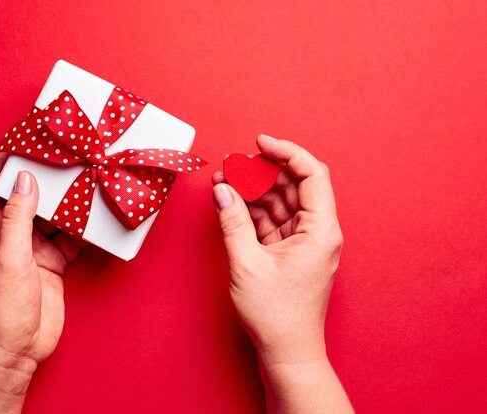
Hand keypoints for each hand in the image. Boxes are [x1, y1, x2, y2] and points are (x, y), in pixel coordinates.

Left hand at [0, 154, 81, 412]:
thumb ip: (18, 217)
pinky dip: (81, 227)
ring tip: (85, 180)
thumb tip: (27, 179)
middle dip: (44, 175)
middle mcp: (7, 232)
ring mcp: (31, 247)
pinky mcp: (51, 262)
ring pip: (50, 212)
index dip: (6, 159)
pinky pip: (68, 236)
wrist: (16, 350)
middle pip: (25, 192)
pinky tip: (95, 217)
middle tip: (67, 157)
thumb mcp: (9, 258)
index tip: (29, 142)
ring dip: (66, 200)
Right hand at [212, 135, 342, 366]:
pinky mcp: (290, 251)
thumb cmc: (278, 317)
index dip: (286, 152)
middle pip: (293, 185)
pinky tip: (232, 201)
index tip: (260, 142)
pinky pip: (272, 220)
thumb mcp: (248, 265)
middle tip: (233, 163)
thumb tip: (223, 190)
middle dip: (262, 171)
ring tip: (225, 179)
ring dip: (254, 189)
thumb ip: (233, 222)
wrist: (287, 352)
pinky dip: (253, 210)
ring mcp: (304, 241)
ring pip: (281, 201)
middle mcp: (318, 232)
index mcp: (321, 231)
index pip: (311, 174)